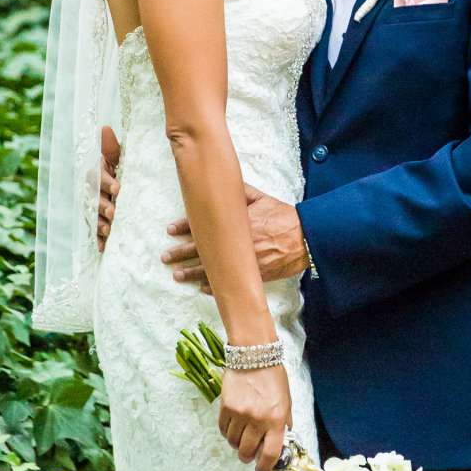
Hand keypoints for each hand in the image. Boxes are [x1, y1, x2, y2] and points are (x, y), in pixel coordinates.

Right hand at [97, 127, 121, 250]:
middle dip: (103, 205)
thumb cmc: (125, 174)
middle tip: (114, 211)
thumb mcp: (122, 162)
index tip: (118, 189)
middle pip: (93, 199)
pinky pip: (95, 234)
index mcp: (99, 175)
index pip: (97, 177)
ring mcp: (95, 209)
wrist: (130, 197)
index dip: (106, 182)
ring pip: (93, 216)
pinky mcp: (99, 225)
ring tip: (109, 229)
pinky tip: (103, 247)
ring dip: (99, 223)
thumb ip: (112, 149)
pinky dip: (99, 240)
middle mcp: (94, 192)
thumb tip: (104, 127)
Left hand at [164, 190, 307, 288]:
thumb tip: (222, 182)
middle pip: (202, 248)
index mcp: (235, 222)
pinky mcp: (254, 274)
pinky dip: (216, 286)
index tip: (170, 230)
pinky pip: (231, 282)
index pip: (204, 224)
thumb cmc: (282, 216)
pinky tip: (202, 287)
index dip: (185, 226)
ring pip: (212, 268)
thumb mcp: (260, 198)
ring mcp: (244, 260)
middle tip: (165, 257)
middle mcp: (236, 242)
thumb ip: (240, 192)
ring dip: (192, 273)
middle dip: (181, 253)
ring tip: (177, 275)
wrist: (306, 237)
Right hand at [219, 362, 291, 470]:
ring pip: (233, 442)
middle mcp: (258, 419)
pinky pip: (223, 429)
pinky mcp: (225, 407)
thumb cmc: (273, 378)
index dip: (265, 466)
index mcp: (276, 419)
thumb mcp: (286, 401)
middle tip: (248, 456)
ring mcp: (240, 414)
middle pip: (247, 451)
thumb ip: (284, 423)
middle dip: (247, 458)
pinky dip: (227, 432)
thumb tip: (281, 441)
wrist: (254, 355)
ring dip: (237, 444)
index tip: (261, 470)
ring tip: (241, 438)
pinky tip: (232, 428)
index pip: (270, 453)